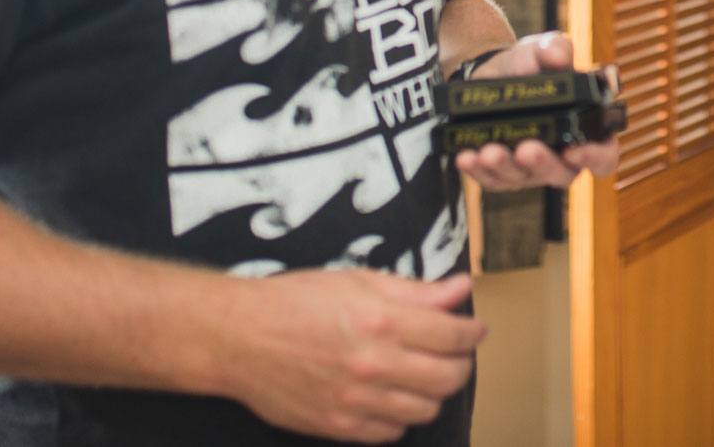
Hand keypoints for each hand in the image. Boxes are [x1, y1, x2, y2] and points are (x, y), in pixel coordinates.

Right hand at [218, 269, 483, 442]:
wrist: (240, 338)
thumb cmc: (295, 301)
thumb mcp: (357, 280)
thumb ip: (415, 291)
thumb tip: (460, 289)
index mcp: (381, 320)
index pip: (453, 335)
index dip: (472, 332)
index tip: (474, 329)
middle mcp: (373, 364)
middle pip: (448, 377)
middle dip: (461, 363)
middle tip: (455, 352)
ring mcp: (357, 400)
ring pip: (426, 409)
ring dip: (435, 391)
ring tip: (424, 373)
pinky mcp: (340, 426)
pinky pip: (393, 431)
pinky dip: (402, 415)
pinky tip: (394, 395)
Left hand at [454, 32, 621, 189]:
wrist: (489, 73)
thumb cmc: (528, 64)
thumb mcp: (542, 48)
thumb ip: (555, 48)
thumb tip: (559, 59)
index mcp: (586, 127)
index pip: (604, 154)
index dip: (594, 157)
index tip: (573, 150)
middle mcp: (563, 154)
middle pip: (562, 174)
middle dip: (543, 164)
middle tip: (525, 150)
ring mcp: (532, 167)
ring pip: (524, 179)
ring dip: (505, 167)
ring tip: (487, 150)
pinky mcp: (503, 173)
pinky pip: (493, 180)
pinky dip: (479, 171)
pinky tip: (466, 156)